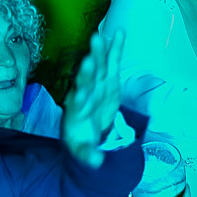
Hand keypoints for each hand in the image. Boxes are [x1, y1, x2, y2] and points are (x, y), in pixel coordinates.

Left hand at [61, 31, 124, 167]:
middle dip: (88, 70)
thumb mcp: (83, 151)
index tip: (80, 91)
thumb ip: (88, 155)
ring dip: (98, 53)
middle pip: (86, 81)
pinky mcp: (109, 80)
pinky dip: (115, 48)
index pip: (78, 103)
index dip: (80, 97)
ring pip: (98, 67)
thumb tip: (96, 162)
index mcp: (77, 112)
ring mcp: (97, 85)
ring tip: (99, 37)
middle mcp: (85, 94)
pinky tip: (119, 33)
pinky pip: (112, 62)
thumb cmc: (82, 139)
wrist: (87, 129)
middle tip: (89, 59)